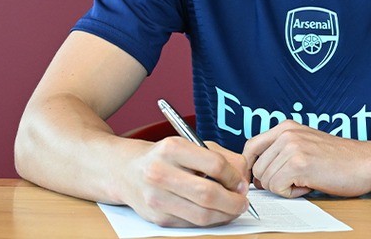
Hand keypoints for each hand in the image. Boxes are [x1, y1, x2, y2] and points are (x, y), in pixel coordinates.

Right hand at [120, 137, 250, 226]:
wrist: (127, 171)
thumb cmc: (167, 157)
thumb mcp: (193, 145)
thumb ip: (223, 157)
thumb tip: (243, 178)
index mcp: (172, 148)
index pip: (215, 165)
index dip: (235, 177)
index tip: (242, 183)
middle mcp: (160, 172)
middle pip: (208, 194)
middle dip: (234, 201)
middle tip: (243, 201)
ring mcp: (156, 198)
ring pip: (202, 214)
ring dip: (225, 215)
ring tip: (233, 209)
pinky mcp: (157, 217)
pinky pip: (192, 224)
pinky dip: (210, 221)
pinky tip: (215, 213)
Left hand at [243, 121, 370, 197]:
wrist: (366, 162)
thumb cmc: (339, 159)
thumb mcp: (305, 144)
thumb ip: (280, 151)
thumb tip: (254, 175)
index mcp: (285, 126)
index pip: (250, 147)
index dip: (252, 168)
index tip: (262, 180)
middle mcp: (286, 133)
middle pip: (256, 168)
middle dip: (272, 181)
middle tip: (296, 179)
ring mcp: (291, 147)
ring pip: (266, 180)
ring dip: (284, 187)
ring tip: (306, 179)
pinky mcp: (298, 163)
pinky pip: (278, 188)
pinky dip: (293, 193)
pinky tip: (310, 184)